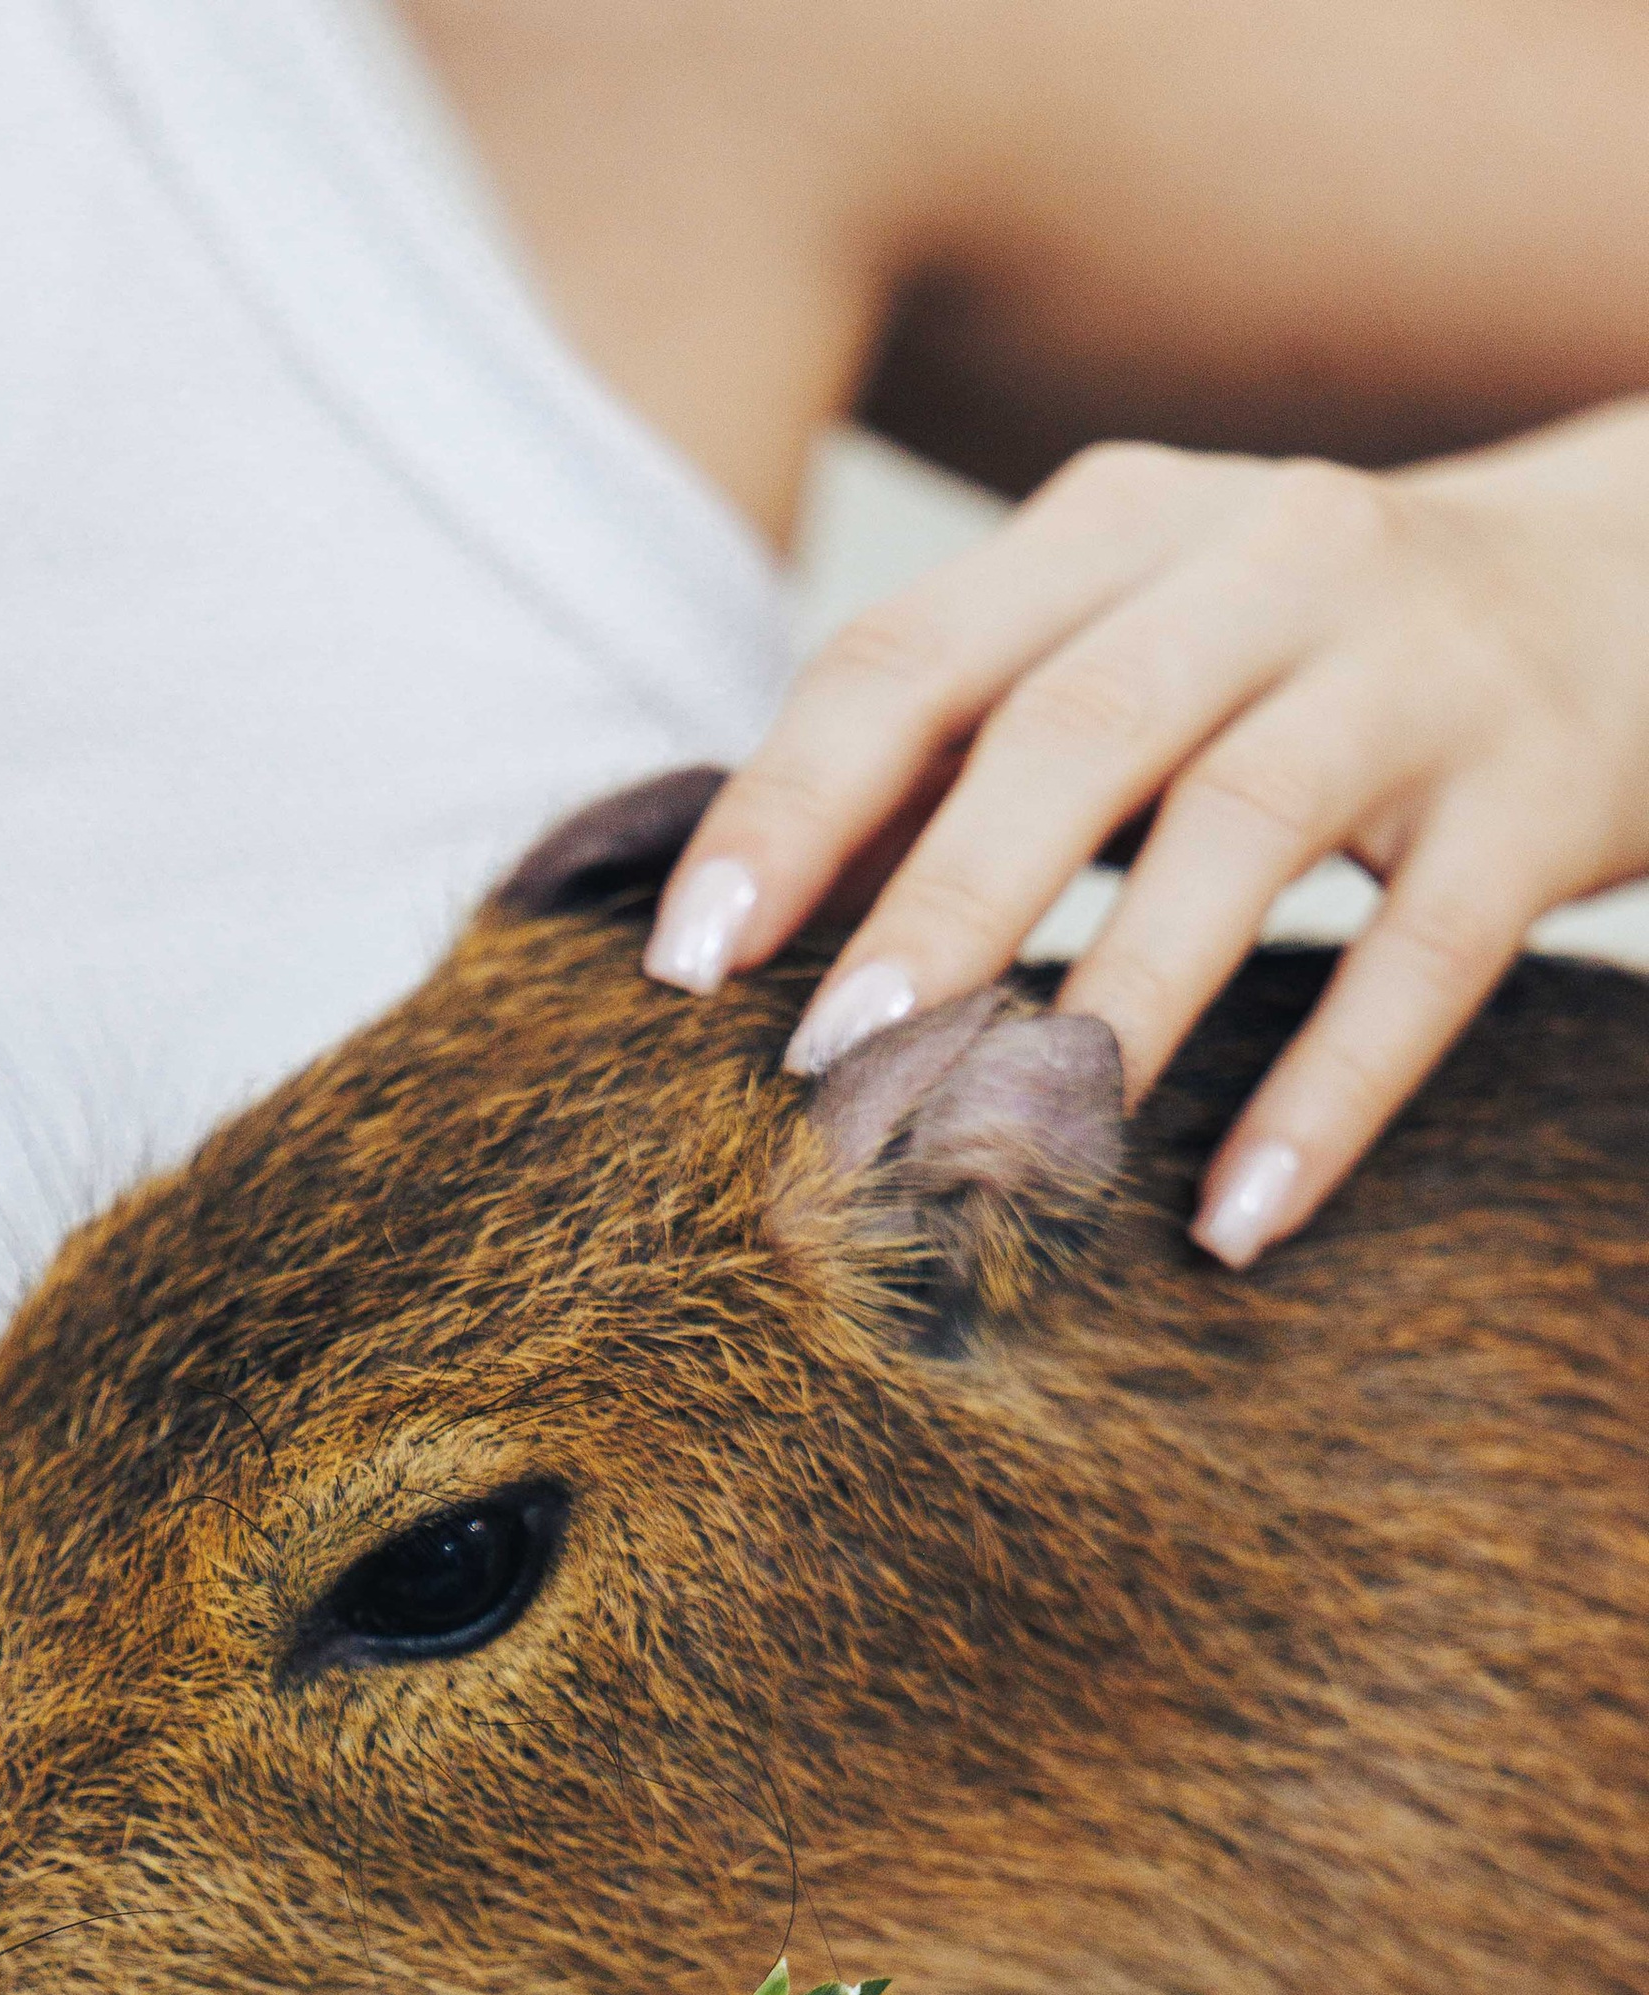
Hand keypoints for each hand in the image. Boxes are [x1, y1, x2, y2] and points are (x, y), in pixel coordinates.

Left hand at [646, 399, 1648, 1261]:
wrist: (1645, 580)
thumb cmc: (1311, 664)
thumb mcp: (1138, 656)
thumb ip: (964, 756)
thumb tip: (746, 924)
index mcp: (1122, 529)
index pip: (913, 656)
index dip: (791, 805)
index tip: (685, 962)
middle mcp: (1268, 563)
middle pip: (1071, 727)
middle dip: (939, 900)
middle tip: (830, 1064)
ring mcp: (1416, 671)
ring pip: (1243, 829)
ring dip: (1114, 999)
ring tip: (1012, 1151)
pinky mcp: (1540, 793)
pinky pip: (1424, 954)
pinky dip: (1325, 1093)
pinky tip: (1236, 1221)